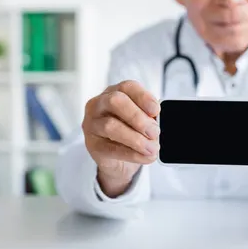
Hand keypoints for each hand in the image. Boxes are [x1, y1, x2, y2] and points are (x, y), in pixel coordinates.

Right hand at [82, 80, 160, 197]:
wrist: (120, 161)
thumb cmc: (132, 133)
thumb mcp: (142, 122)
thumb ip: (148, 119)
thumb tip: (155, 124)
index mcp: (115, 92)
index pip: (127, 87)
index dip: (143, 97)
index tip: (156, 110)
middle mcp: (99, 104)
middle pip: (115, 101)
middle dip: (137, 117)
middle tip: (154, 132)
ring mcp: (92, 124)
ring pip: (110, 126)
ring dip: (135, 138)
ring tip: (152, 148)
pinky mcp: (92, 144)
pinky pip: (111, 148)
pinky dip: (132, 154)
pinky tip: (145, 157)